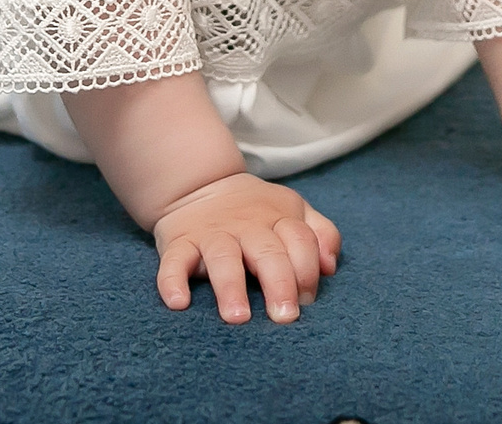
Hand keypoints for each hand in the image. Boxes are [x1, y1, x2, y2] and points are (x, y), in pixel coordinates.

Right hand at [150, 171, 341, 323]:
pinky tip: (179, 303)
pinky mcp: (178, 243)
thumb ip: (320, 234)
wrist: (199, 184)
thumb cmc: (256, 212)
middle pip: (267, 252)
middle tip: (285, 317)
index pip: (300, 240)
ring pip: (222, 257)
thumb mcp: (293, 211)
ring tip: (237, 318)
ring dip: (230, 286)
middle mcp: (246, 226)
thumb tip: (330, 267)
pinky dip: (171, 281)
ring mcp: (211, 234)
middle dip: (279, 283)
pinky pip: (172, 261)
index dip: (307, 270)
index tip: (307, 301)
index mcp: (277, 219)